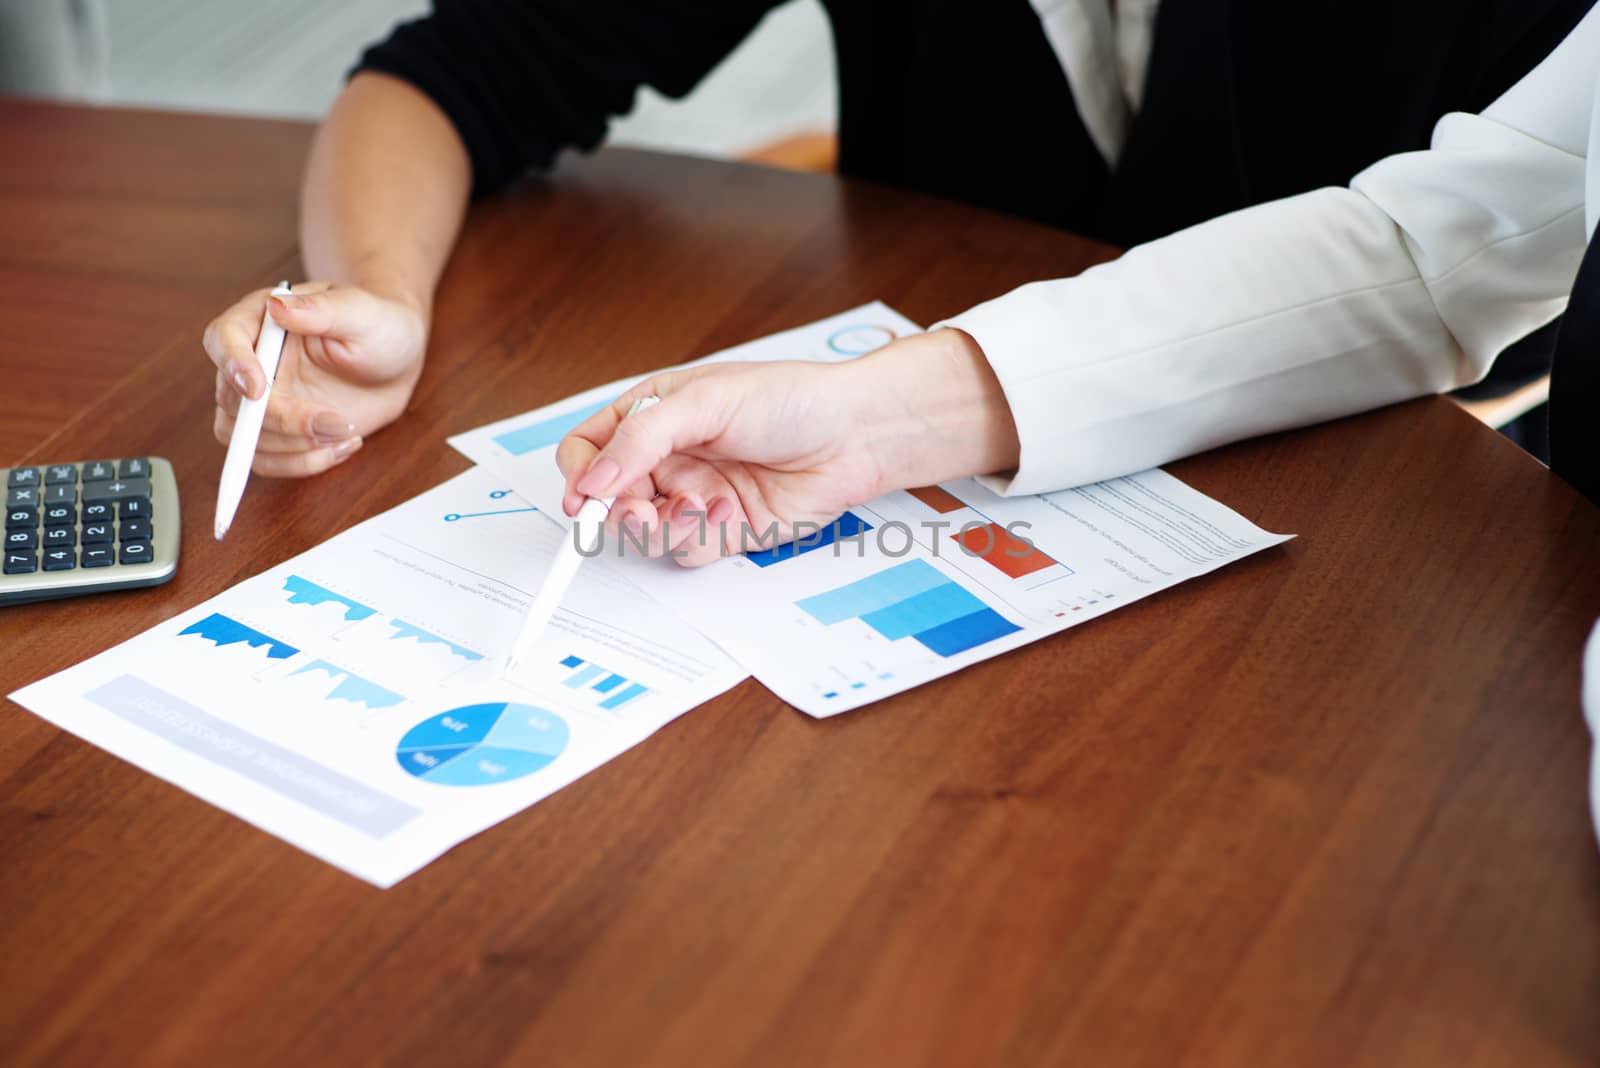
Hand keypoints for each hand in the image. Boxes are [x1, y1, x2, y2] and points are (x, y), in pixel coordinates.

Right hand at [204, 282, 427, 476]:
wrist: (395, 361)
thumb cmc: (378, 325)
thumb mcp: (359, 311)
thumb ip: (320, 310)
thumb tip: (278, 305)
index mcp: (261, 321)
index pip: (222, 339)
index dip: (232, 366)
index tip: (259, 390)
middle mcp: (252, 363)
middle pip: (233, 401)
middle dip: (282, 420)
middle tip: (335, 422)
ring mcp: (262, 402)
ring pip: (242, 439)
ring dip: (293, 448)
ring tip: (347, 432)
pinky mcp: (280, 432)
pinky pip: (267, 461)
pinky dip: (304, 463)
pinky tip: (343, 446)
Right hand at [555, 328, 1019, 565]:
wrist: (855, 434)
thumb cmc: (788, 399)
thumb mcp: (703, 402)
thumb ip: (640, 440)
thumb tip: (588, 482)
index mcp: (652, 415)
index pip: (589, 449)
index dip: (579, 476)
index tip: (583, 499)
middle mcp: (668, 458)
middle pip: (610, 500)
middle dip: (621, 511)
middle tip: (642, 512)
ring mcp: (693, 496)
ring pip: (646, 533)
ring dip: (665, 526)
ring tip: (700, 506)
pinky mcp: (723, 531)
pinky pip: (687, 552)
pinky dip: (702, 540)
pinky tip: (731, 514)